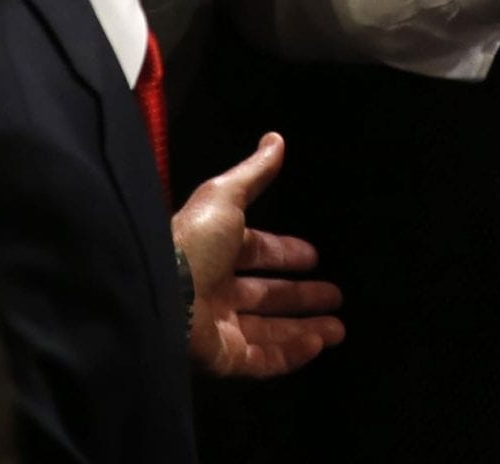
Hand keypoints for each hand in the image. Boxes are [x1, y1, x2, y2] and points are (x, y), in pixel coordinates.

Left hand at [172, 133, 344, 378]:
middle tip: (336, 296)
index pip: (257, 254)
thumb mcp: (224, 197)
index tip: (314, 258)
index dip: (285, 254)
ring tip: (339, 329)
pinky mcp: (222, 359)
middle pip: (267, 296)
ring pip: (269, 332)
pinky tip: (318, 344)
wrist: (160, 293)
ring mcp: (219, 328)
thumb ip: (253, 172)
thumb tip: (276, 140)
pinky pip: (262, 360)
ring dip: (305, 329)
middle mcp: (216, 292)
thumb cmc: (192, 242)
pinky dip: (292, 354)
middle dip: (303, 297)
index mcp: (216, 253)